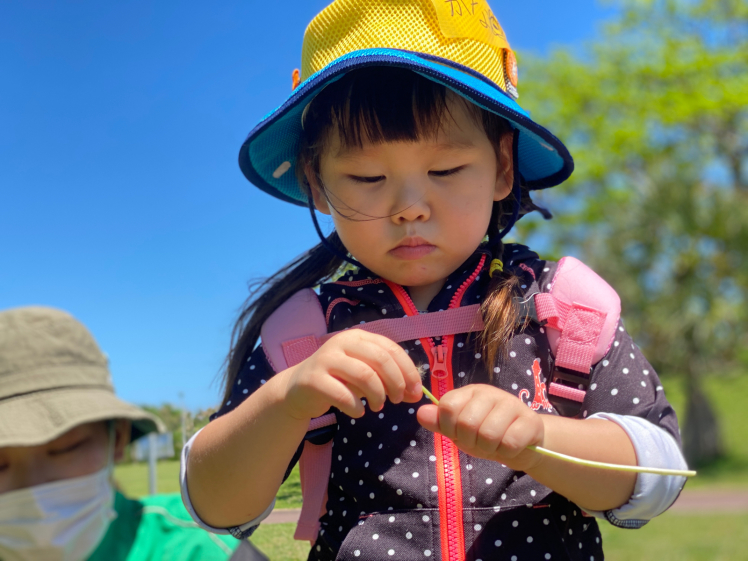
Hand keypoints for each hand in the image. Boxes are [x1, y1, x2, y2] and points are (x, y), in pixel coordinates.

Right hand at [280, 330, 422, 420]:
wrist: (298, 389)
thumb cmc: (339, 380)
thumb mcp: (367, 377)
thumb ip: (390, 381)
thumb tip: (416, 394)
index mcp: (358, 337)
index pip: (390, 348)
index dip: (407, 370)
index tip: (415, 391)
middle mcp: (341, 342)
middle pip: (380, 359)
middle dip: (395, 382)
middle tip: (397, 400)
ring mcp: (326, 359)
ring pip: (364, 375)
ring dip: (378, 395)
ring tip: (378, 407)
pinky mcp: (314, 380)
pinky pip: (344, 395)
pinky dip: (357, 407)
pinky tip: (358, 412)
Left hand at [417, 384, 544, 470]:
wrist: (522, 445)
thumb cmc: (485, 436)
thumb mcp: (459, 431)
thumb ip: (440, 422)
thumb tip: (420, 413)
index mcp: (469, 393)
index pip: (447, 406)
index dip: (449, 427)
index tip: (457, 434)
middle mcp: (489, 393)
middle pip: (467, 422)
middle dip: (470, 441)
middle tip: (479, 442)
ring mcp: (511, 404)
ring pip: (489, 434)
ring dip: (489, 448)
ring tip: (495, 444)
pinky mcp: (530, 420)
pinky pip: (510, 443)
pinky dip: (507, 452)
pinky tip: (511, 447)